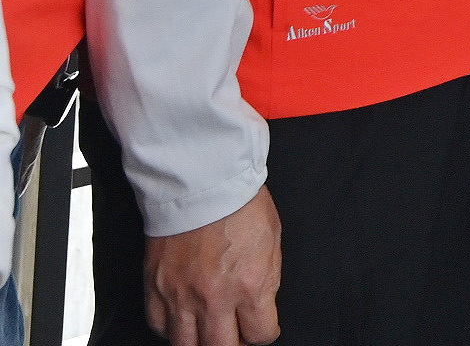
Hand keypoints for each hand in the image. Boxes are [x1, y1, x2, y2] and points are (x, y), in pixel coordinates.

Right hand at [145, 188, 281, 345]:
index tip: (262, 327)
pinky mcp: (155, 287)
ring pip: (185, 344)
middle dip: (232, 343)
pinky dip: (170, 328)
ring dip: (199, 342)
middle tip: (234, 333)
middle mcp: (214, 297)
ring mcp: (181, 296)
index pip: (260, 334)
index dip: (264, 332)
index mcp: (249, 286)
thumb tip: (261, 306)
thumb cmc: (240, 204)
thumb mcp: (272, 244)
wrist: (202, 182)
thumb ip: (266, 282)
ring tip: (208, 332)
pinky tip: (182, 320)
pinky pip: (158, 325)